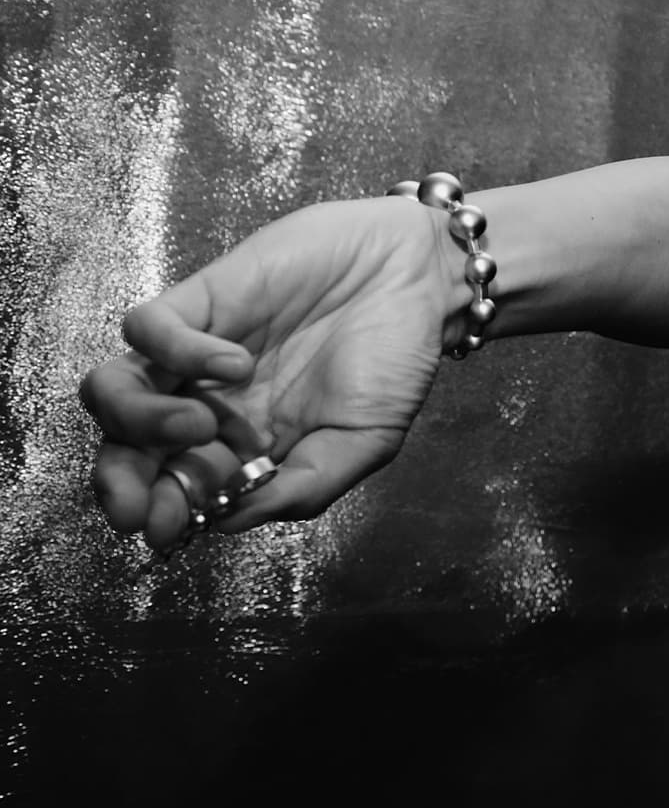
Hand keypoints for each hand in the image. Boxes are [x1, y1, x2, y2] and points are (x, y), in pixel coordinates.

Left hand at [81, 196, 458, 548]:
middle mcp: (211, 404)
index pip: (178, 487)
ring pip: (115, 390)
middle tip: (136, 501)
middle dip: (120, 479)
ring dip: (135, 418)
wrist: (415, 277)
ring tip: (195, 423)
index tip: (166, 529)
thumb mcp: (365, 444)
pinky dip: (177, 351)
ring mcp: (197, 352)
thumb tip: (225, 522)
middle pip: (129, 446)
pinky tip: (237, 360)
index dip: (161, 511)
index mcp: (247, 447)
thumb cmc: (396, 361)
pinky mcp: (200, 300)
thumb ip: (303, 488)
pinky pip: (147, 328)